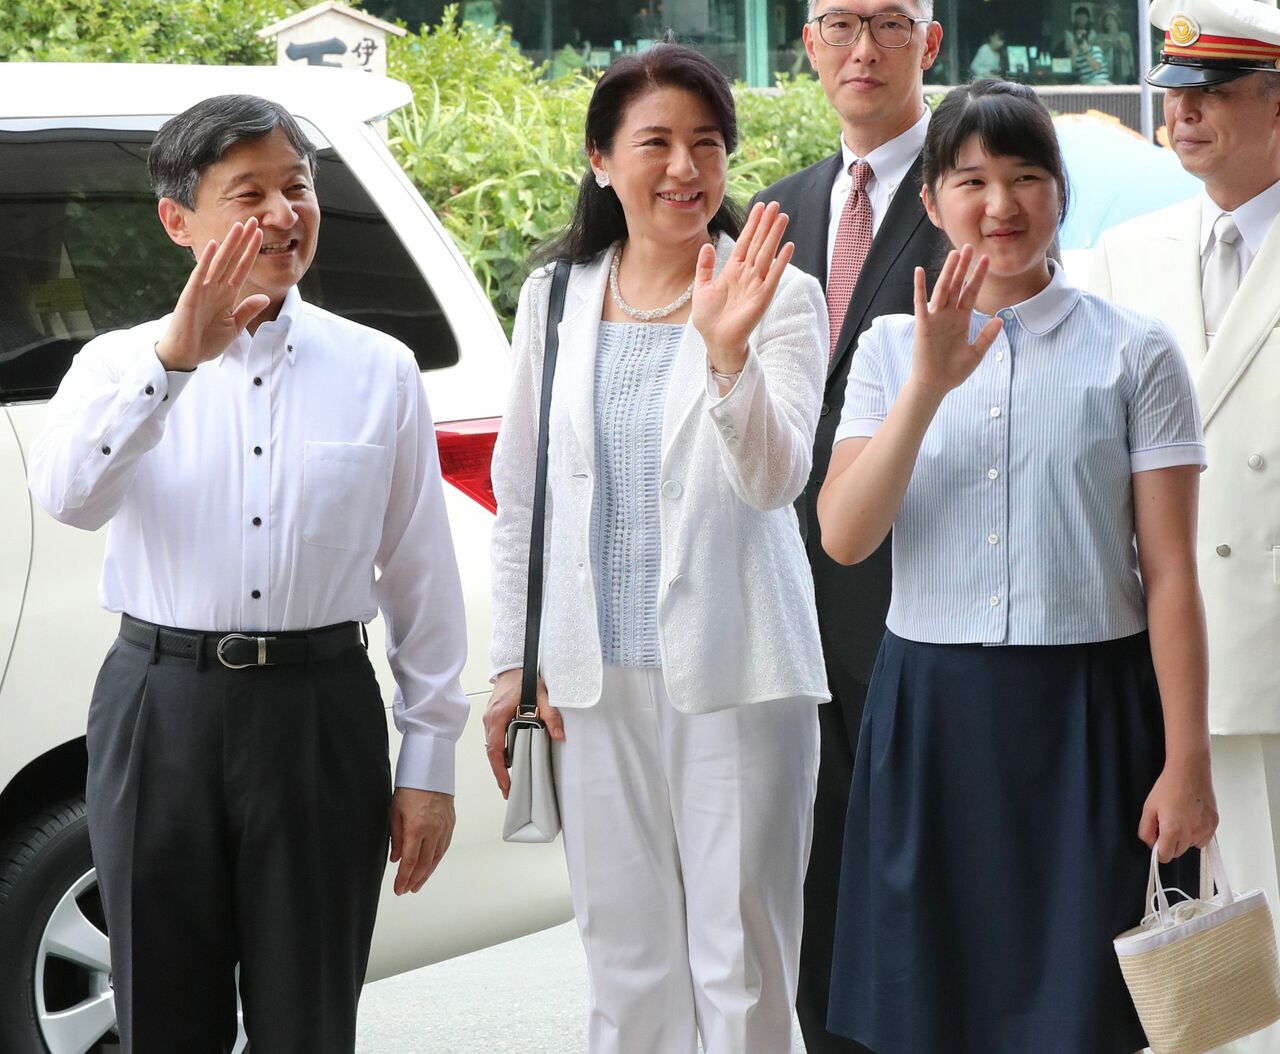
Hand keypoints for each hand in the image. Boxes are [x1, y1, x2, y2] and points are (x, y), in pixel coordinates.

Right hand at [154, 217, 270, 371]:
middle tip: (254, 220)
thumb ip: (248, 311)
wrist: (187, 355)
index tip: (261, 235)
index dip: (251, 251)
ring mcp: (203, 290)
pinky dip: (208, 261)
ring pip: (219, 262)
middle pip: (233, 259)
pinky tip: (216, 246)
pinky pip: (200, 275)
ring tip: (239, 226)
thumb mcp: (235, 327)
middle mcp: (216, 287)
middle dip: (243, 241)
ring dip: (229, 244)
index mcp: (227, 294)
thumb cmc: (207, 341)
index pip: (242, 268)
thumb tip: (265, 297)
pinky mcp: (191, 296)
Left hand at [389, 788, 454, 894]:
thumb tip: (396, 858)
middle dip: (415, 880)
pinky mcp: (450, 824)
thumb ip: (396, 838)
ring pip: (436, 858)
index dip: (404, 878)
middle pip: (425, 864)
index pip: (410, 861)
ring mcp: (444, 828)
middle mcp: (433, 831)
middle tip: (407, 890)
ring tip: (418, 884)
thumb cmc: (410, 789)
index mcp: (417, 828)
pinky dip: (436, 860)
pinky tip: (431, 866)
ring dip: (427, 873)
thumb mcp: (395, 813)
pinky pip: (444, 848)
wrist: (430, 771)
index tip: (399, 889)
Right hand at [482, 668, 562, 798]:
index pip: (496, 750)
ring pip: (491, 747)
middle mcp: (489, 720)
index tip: (506, 784)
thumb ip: (551, 715)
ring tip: (508, 780)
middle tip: (508, 790)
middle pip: (491, 752)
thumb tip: (559, 736)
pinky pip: (493, 739)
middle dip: (499, 773)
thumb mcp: (542, 695)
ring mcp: (488, 719)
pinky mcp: (491, 718)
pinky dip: (499, 753)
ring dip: (498, 764)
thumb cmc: (525, 678)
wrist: (512, 665)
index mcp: (498, 716)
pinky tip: (508, 760)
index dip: (499, 770)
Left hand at [692, 200, 794, 374]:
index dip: (752, 224)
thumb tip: (706, 246)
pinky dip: (781, 261)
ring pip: (767, 254)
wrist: (715, 340)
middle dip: (766, 224)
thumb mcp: (701, 288)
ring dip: (775, 236)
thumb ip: (705, 267)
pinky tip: (788, 246)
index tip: (759, 207)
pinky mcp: (762, 296)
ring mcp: (756, 284)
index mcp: (733, 270)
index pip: (745, 242)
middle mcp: (747, 274)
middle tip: (775, 204)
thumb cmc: (709, 318)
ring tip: (783, 217)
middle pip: (758, 243)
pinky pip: (773, 275)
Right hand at [908, 245, 1003, 397]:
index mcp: (961, 319)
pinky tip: (918, 271)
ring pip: (942, 289)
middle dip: (964, 267)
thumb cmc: (954, 371)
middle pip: (957, 285)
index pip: (971, 292)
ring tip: (954, 254)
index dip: (979, 276)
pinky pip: (920, 303)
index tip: (987, 260)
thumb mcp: (976, 353)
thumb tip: (999, 320)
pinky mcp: (923, 325)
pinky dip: (919, 287)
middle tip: (971, 247)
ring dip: (948, 272)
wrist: (935, 385)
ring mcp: (935, 318)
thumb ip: (987, 336)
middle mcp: (948, 315)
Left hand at [1138, 757, 1218, 863]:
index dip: (1158, 850)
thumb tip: (1150, 843)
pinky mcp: (1214, 823)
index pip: (1165, 856)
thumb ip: (1146, 830)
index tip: (1157, 841)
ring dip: (1184, 838)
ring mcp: (1205, 829)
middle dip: (1170, 843)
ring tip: (1179, 818)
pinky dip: (1197, 834)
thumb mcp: (1148, 808)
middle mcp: (1191, 833)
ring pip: (1191, 845)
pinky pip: (1203, 839)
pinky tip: (1191, 819)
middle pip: (1178, 852)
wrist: (1189, 771)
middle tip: (1166, 825)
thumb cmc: (1168, 786)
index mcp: (1173, 831)